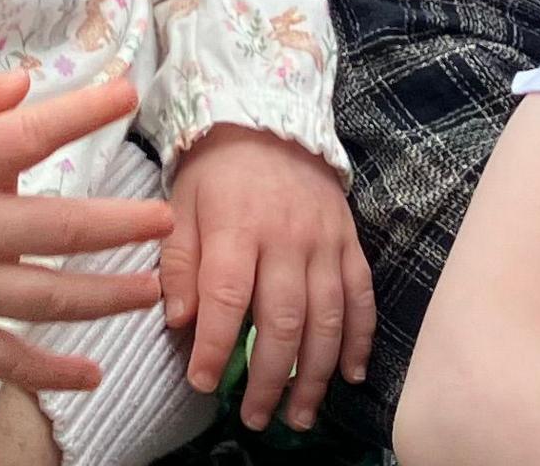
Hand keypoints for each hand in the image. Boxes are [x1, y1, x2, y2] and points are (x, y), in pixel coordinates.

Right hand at [0, 71, 173, 392]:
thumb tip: (29, 85)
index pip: (38, 132)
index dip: (87, 110)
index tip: (129, 95)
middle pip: (67, 228)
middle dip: (125, 225)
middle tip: (166, 219)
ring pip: (54, 298)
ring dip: (112, 296)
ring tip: (154, 289)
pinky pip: (10, 359)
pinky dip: (53, 373)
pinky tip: (93, 375)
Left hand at [161, 124, 373, 431]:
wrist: (270, 120)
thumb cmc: (216, 171)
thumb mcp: (181, 204)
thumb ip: (178, 262)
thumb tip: (179, 320)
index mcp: (237, 227)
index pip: (227, 297)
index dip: (215, 346)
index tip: (202, 382)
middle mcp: (286, 238)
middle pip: (283, 319)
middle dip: (268, 378)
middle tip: (254, 418)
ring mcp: (325, 242)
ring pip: (327, 318)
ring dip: (314, 374)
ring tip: (298, 415)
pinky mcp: (350, 243)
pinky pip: (361, 297)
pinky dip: (360, 339)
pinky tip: (351, 375)